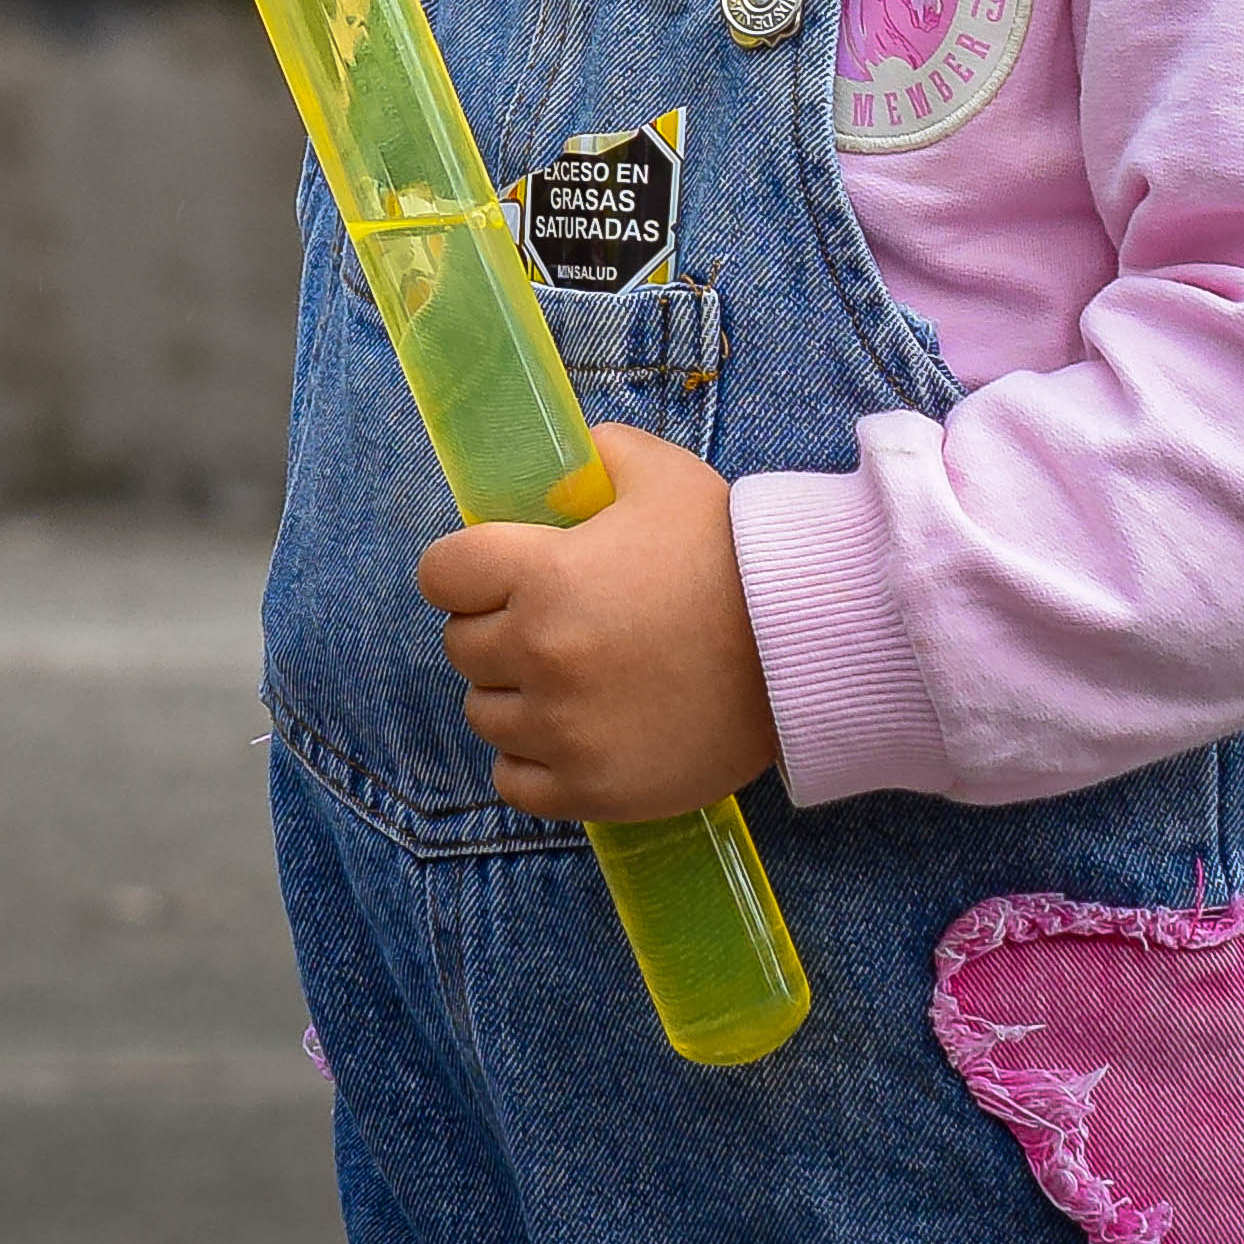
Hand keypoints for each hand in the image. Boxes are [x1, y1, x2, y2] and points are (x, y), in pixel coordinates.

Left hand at [417, 425, 776, 823]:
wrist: (802, 650)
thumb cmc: (731, 557)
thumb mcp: (665, 477)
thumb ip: (601, 455)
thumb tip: (564, 464)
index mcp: (544, 573)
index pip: (441, 573)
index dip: (465, 569)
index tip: (495, 574)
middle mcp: (541, 654)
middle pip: (461, 646)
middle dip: (495, 628)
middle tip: (550, 623)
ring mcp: (562, 730)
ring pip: (484, 714)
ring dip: (514, 695)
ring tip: (571, 679)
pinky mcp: (590, 788)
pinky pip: (513, 781)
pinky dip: (532, 760)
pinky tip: (572, 734)